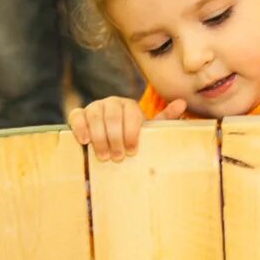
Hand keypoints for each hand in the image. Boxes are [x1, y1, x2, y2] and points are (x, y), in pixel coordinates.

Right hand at [68, 97, 185, 161]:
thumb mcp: (147, 130)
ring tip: (103, 156)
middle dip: (115, 138)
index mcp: (130, 105)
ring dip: (99, 138)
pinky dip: (80, 127)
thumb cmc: (131, 137)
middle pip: (112, 116)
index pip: (131, 114)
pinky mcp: (79, 114)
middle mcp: (112, 102)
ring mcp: (94, 107)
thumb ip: (164, 119)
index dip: (132, 133)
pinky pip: (76, 116)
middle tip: (117, 157)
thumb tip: (183, 103)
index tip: (132, 151)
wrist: (109, 140)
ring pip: (95, 116)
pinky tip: (84, 141)